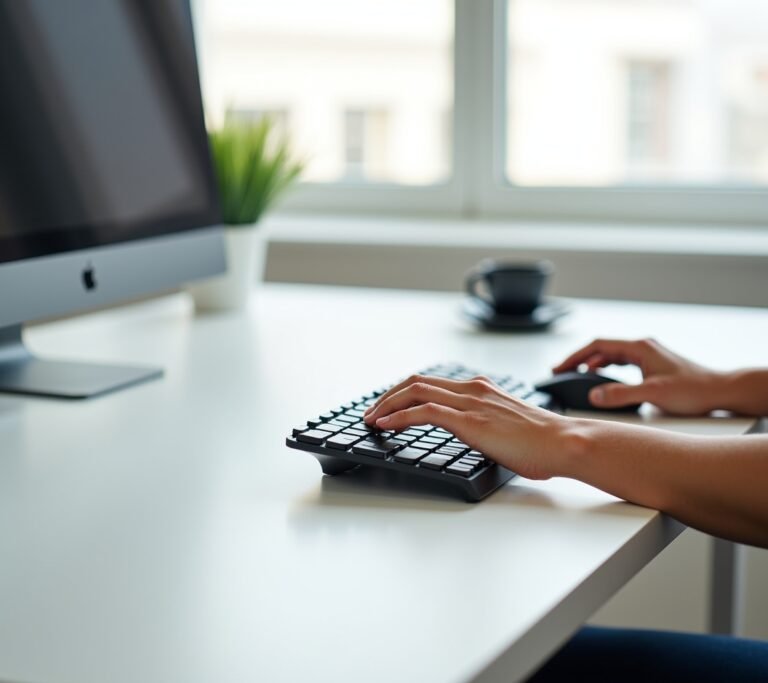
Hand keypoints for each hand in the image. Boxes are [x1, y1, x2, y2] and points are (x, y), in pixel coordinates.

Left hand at [364, 374, 573, 479]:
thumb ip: (485, 423)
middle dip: (388, 396)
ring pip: (415, 391)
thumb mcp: (506, 425)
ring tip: (371, 419)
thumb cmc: (542, 442)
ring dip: (386, 404)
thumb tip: (474, 436)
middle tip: (371, 412)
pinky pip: (425, 411)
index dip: (404, 392)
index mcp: (480, 388)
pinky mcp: (469, 420)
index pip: (432, 381)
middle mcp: (472, 389)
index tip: (388, 405)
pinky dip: (399, 416)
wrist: (563, 443)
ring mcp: (470, 402)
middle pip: (417, 381)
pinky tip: (386, 425)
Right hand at [553, 338, 724, 414]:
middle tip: (562, 371)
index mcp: (639, 348)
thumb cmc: (694, 390)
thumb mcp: (653, 394)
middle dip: (579, 359)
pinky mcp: (653, 365)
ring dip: (592, 363)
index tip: (560, 367)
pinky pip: (622, 362)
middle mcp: (643, 347)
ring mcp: (648, 355)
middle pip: (601, 348)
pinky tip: (603, 378)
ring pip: (611, 355)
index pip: (597, 346)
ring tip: (577, 374)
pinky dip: (607, 368)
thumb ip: (621, 395)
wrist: (721, 391)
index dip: (575, 356)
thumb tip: (594, 395)